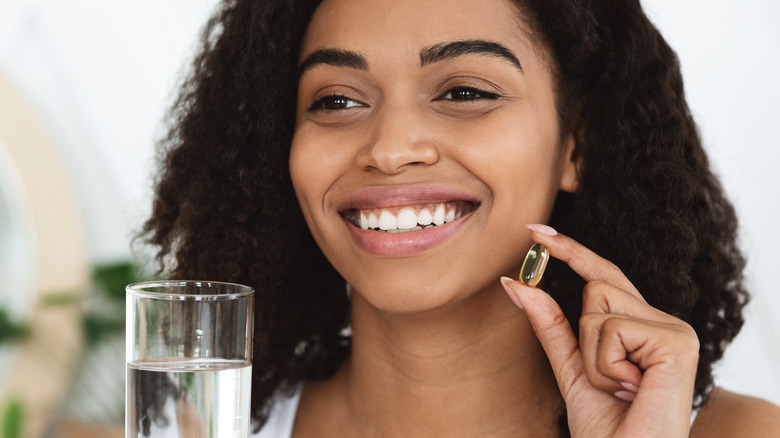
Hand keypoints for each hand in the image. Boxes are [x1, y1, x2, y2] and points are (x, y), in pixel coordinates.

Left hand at [501, 225, 698, 437]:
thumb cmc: (606, 427)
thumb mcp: (570, 367)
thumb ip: (549, 324)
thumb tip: (516, 282)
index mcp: (644, 326)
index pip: (603, 277)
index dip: (571, 251)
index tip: (534, 231)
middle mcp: (665, 322)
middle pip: (596, 287)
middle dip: (584, 338)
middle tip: (610, 381)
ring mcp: (675, 330)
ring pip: (598, 306)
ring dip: (593, 357)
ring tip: (621, 388)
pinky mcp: (677, 341)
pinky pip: (611, 329)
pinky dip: (605, 366)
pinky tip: (631, 389)